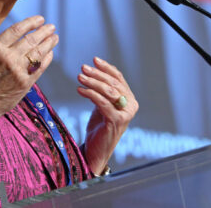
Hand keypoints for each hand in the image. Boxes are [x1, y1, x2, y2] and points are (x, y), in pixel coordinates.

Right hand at [0, 12, 58, 122]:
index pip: (17, 30)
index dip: (31, 23)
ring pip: (38, 52)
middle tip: (51, 27)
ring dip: (49, 43)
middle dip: (44, 32)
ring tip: (54, 37)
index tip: (40, 19)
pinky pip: (39, 68)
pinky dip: (47, 59)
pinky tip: (50, 53)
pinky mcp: (25, 84)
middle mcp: (8, 59)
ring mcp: (18, 72)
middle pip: (31, 40)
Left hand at [77, 57, 137, 174]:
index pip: (119, 78)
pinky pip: (102, 102)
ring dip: (92, 82)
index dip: (106, 68)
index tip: (94, 60)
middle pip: (113, 83)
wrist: (96, 150)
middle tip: (83, 68)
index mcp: (130, 99)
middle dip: (97, 74)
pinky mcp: (117, 121)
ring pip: (108, 91)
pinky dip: (90, 94)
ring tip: (79, 77)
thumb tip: (95, 71)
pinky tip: (80, 90)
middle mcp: (131, 105)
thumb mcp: (102, 105)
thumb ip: (104, 91)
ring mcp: (126, 114)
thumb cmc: (99, 127)